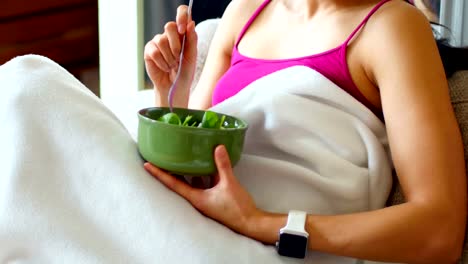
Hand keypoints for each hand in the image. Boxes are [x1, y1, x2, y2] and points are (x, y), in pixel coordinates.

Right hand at [144, 5, 197, 105]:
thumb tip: (191, 22)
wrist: (174, 87)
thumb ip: (192, 40)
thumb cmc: (185, 72)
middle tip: (178, 58)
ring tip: (173, 66)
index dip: (181, 16)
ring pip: (161, 40)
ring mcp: (158, 41)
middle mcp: (169, 35)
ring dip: (169, 57)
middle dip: (175, 44)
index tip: (183, 29)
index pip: (182, 13)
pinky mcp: (149, 50)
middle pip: (169, 26)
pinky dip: (162, 62)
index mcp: (183, 33)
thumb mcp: (192, 57)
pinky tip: (165, 68)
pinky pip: (154, 52)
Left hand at [144, 145, 260, 234]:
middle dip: (170, 171)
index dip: (160, 174)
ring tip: (181, 157)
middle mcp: (198, 199)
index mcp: (196, 198)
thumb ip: (223, 165)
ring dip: (188, 172)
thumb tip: (218, 147)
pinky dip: (203, 174)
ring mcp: (206, 199)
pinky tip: (206, 163)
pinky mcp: (214, 198)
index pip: (173, 184)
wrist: (250, 222)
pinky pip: (204, 183)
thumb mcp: (229, 184)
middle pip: (179, 183)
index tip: (147, 165)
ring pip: (193, 183)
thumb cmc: (237, 207)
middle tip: (162, 157)